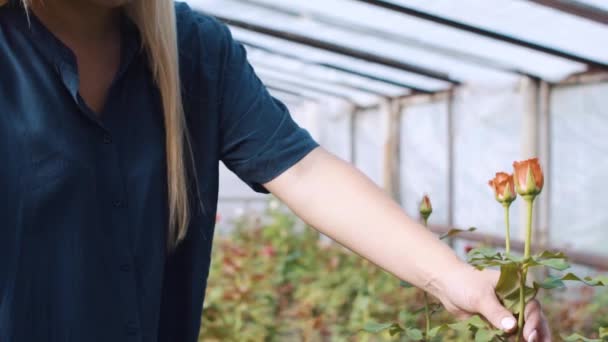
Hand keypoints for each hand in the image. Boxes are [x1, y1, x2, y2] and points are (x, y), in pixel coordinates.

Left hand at [428, 264, 550, 341]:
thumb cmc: (464, 283)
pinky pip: (508, 334)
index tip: (529, 334)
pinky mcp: (496, 322)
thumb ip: (496, 312)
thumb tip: (512, 327)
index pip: (532, 307)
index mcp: (516, 288)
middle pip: (532, 320)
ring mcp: (506, 312)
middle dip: (535, 333)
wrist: (445, 285)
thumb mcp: (480, 297)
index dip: (533, 322)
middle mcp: (515, 300)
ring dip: (526, 339)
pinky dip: (512, 340)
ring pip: (522, 329)